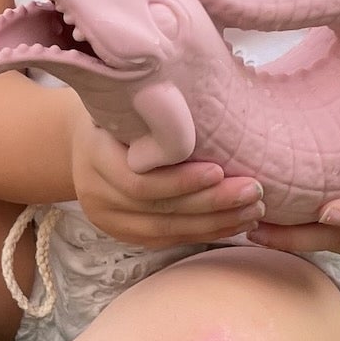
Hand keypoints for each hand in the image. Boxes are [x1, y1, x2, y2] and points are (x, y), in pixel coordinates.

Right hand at [68, 108, 265, 248]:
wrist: (85, 138)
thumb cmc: (119, 110)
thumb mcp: (128, 101)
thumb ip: (157, 112)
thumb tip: (215, 101)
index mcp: (94, 154)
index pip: (138, 180)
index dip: (181, 181)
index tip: (220, 170)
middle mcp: (96, 192)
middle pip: (158, 208)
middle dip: (211, 203)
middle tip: (253, 192)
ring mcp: (108, 218)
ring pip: (166, 229)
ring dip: (215, 223)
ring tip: (254, 210)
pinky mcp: (124, 233)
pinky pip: (168, 239)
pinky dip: (205, 232)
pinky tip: (235, 223)